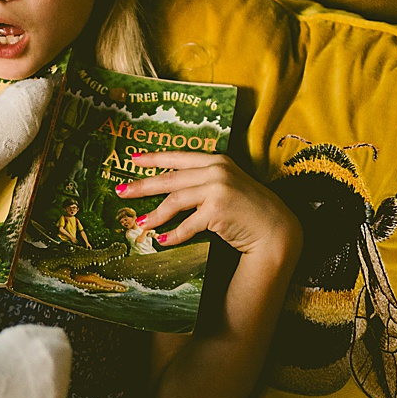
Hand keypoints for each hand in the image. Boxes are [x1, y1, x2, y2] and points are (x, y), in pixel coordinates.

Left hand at [118, 151, 301, 261]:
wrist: (275, 228)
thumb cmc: (249, 209)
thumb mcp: (227, 185)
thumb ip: (203, 181)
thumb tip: (170, 190)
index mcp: (217, 160)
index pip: (178, 157)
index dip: (154, 158)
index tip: (132, 160)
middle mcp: (216, 170)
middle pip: (170, 178)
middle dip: (142, 186)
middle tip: (121, 192)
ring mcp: (217, 188)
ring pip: (175, 200)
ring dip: (155, 215)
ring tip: (140, 224)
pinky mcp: (217, 210)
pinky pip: (187, 224)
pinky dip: (173, 235)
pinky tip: (162, 241)